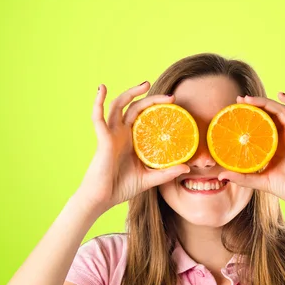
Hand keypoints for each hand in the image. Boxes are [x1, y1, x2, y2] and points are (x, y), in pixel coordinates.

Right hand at [75, 81, 189, 212]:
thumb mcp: (149, 178)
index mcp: (132, 139)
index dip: (157, 107)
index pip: (145, 116)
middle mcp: (121, 133)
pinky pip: (98, 117)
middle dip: (150, 98)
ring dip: (129, 93)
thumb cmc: (121, 188)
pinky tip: (101, 89)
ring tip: (144, 85)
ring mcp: (111, 134)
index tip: (174, 103)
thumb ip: (166, 172)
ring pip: (118, 106)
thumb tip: (187, 168)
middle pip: (134, 107)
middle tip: (170, 96)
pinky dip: (98, 102)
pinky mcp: (103, 139)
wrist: (102, 200)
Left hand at [217, 92, 284, 214]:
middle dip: (255, 104)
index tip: (234, 110)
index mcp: (276, 145)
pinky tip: (282, 95)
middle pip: (270, 113)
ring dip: (265, 101)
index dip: (250, 115)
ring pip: (281, 109)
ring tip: (248, 99)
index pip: (262, 123)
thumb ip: (243, 178)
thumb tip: (221, 175)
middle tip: (238, 100)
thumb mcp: (261, 182)